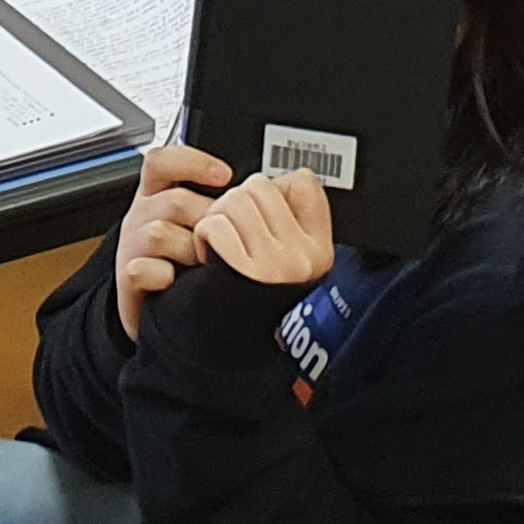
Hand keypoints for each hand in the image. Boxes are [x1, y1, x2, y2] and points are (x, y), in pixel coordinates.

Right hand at [114, 140, 231, 342]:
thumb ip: (221, 204)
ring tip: (204, 266)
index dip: (191, 162)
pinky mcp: (128, 277)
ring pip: (158, 233)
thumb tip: (260, 191)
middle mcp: (143, 215)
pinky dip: (164, 276)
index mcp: (158, 195)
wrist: (161, 309)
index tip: (225, 175)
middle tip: (224, 242)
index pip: (162, 162)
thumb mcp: (202, 224)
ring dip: (189, 250)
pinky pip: (141, 270)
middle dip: (207, 222)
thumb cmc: (189, 264)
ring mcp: (133, 246)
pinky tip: (177, 283)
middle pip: (173, 200)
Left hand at [197, 168, 339, 289]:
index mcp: (319, 250)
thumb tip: (288, 176)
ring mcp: (274, 264)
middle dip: (238, 202)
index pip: (304, 183)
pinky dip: (204, 235)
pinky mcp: (241, 271)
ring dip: (217, 217)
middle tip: (234, 232)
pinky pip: (215, 224)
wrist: (224, 347)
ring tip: (220, 244)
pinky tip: (209, 253)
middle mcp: (302, 258)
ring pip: (234, 200)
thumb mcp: (288, 260)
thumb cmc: (248, 297)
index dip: (274, 189)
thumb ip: (292, 218)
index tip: (263, 211)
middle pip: (261, 186)